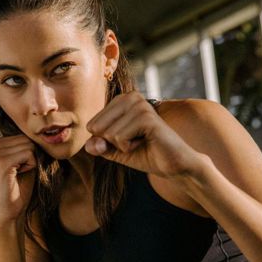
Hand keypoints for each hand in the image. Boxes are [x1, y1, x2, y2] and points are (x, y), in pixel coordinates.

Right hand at [0, 135, 36, 226]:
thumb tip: (44, 131)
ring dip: (32, 162)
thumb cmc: (20, 188)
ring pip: (30, 146)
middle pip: (28, 139)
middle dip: (32, 157)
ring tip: (19, 175)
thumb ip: (29, 145)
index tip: (20, 169)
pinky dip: (31, 166)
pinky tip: (19, 176)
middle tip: (21, 173)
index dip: (31, 153)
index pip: (26, 136)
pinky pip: (29, 154)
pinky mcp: (2, 162)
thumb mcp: (25, 162)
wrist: (11, 211)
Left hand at [85, 91, 200, 177]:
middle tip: (134, 142)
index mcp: (122, 101)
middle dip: (112, 143)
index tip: (127, 141)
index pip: (92, 125)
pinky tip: (146, 142)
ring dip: (122, 146)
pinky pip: (119, 138)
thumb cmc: (146, 154)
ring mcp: (139, 105)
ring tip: (141, 142)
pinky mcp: (146, 117)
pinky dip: (128, 148)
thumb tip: (88, 145)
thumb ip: (99, 146)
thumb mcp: (115, 151)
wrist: (173, 165)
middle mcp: (130, 97)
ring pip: (108, 133)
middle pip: (97, 127)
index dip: (106, 141)